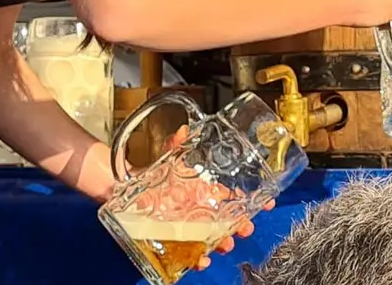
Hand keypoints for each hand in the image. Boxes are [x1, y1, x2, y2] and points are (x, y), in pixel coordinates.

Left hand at [121, 125, 277, 270]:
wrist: (123, 189)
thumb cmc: (151, 175)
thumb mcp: (167, 157)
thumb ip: (176, 144)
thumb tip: (184, 130)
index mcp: (204, 190)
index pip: (234, 196)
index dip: (252, 200)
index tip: (268, 203)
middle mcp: (200, 209)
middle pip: (227, 221)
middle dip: (241, 225)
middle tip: (246, 228)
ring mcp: (188, 225)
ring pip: (212, 239)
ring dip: (222, 243)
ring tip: (225, 244)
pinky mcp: (173, 239)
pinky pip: (189, 253)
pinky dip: (196, 258)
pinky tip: (200, 260)